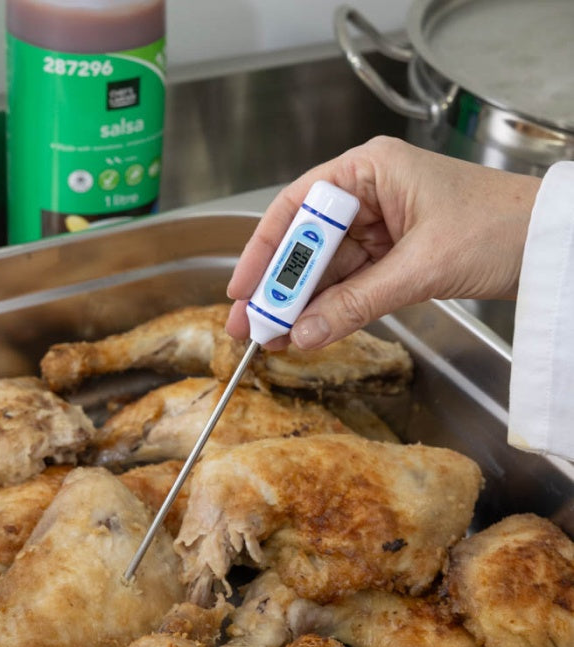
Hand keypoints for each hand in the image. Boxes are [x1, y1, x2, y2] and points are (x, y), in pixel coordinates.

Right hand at [226, 137, 540, 350]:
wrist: (551, 247)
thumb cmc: (501, 228)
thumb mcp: (420, 267)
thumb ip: (356, 302)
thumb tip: (303, 332)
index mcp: (370, 171)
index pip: (297, 207)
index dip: (264, 250)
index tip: (242, 288)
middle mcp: (368, 195)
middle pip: (306, 243)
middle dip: (278, 287)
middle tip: (249, 323)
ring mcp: (379, 227)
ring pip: (325, 268)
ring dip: (300, 304)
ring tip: (271, 336)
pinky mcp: (392, 255)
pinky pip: (349, 283)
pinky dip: (329, 308)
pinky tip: (306, 329)